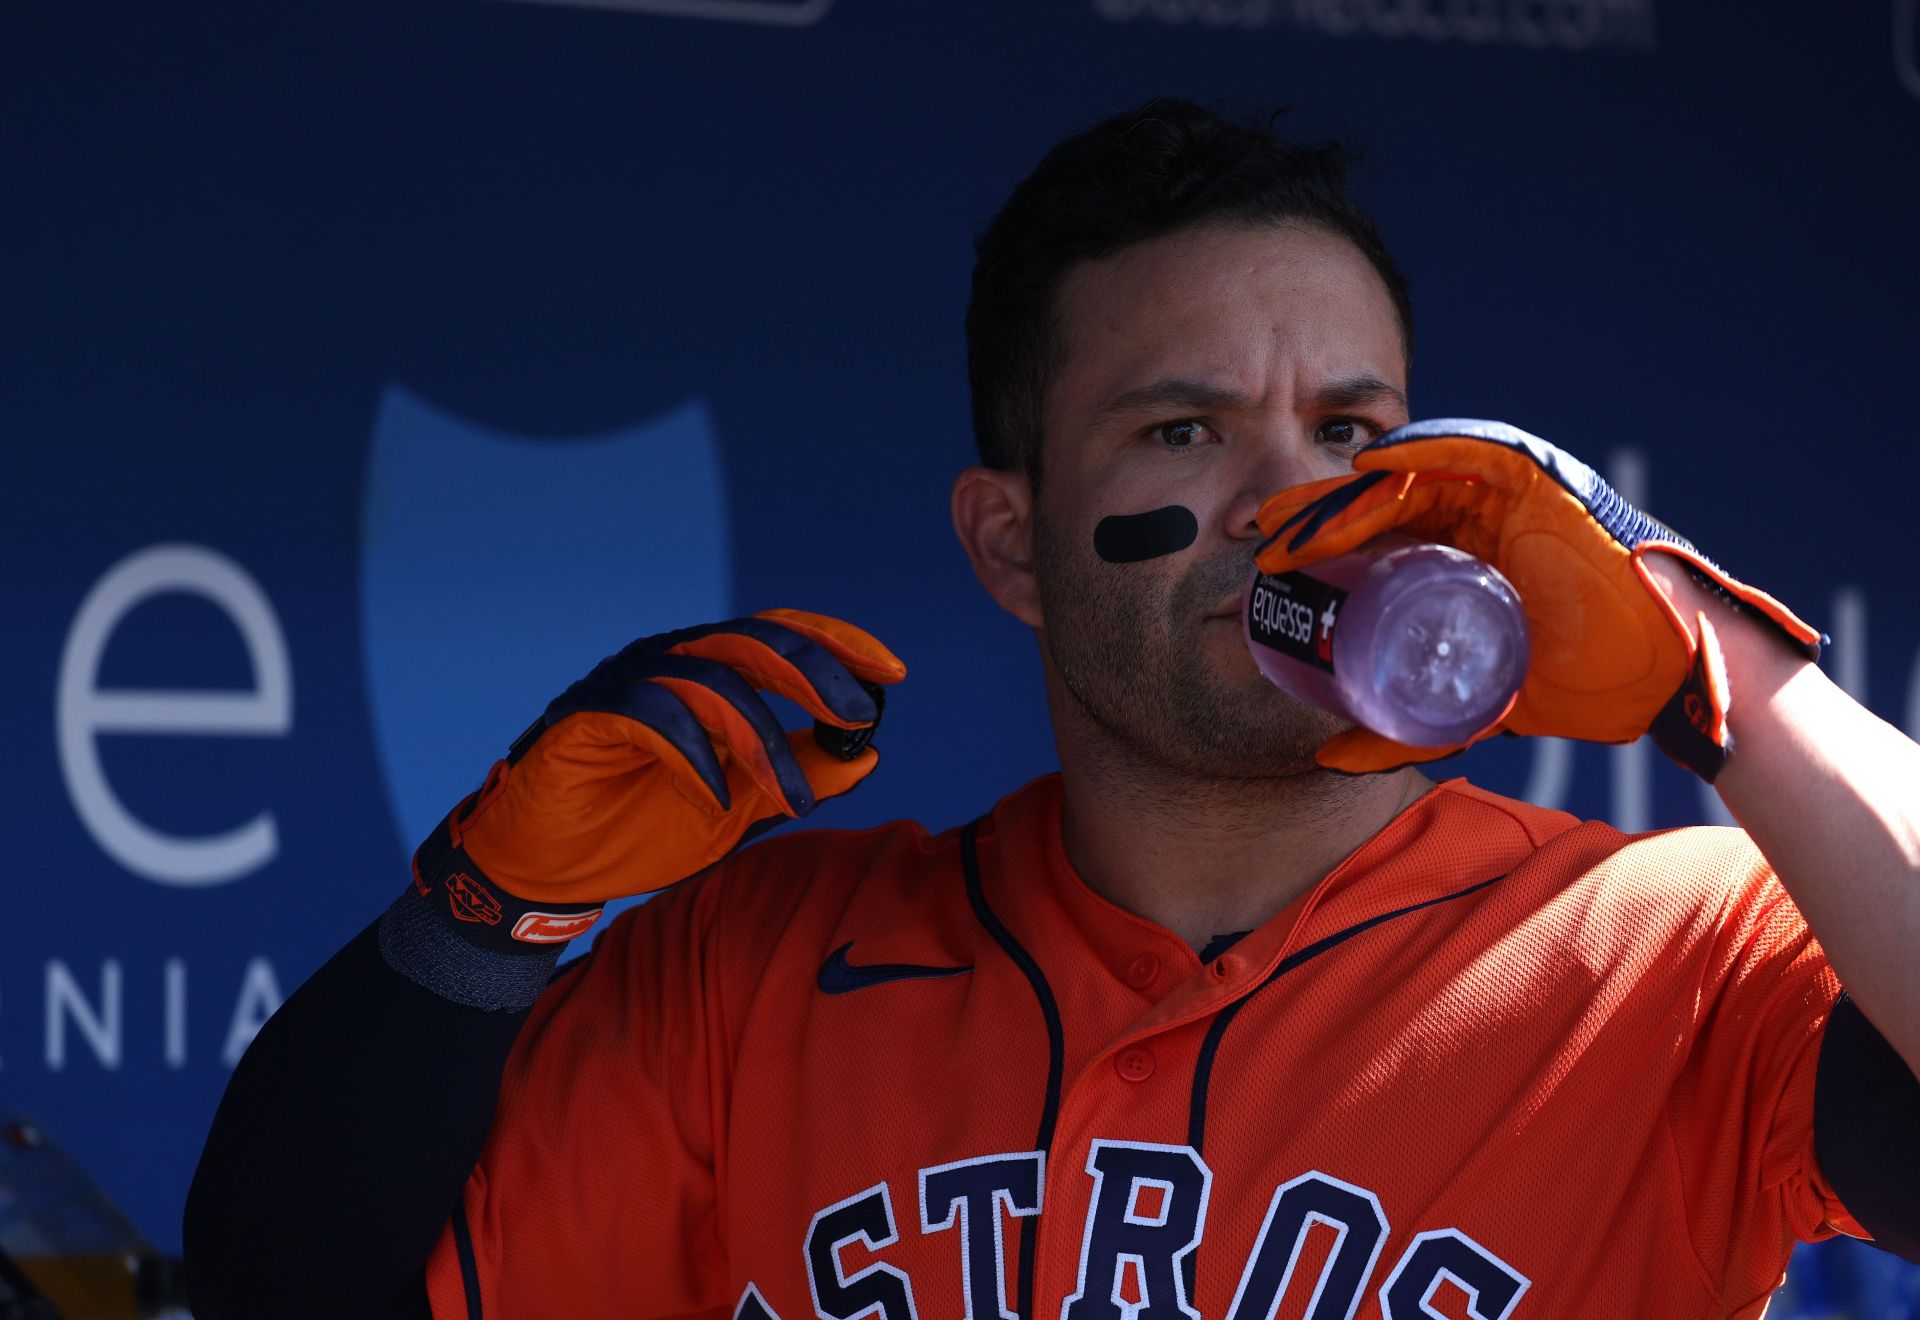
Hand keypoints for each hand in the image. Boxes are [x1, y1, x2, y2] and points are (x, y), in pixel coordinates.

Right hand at [411, 610, 904, 942]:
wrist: (548, 872)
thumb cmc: (638, 831)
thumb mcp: (740, 809)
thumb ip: (796, 778)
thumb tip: (866, 756)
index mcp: (705, 670)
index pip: (782, 636)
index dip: (839, 645)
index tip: (893, 673)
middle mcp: (668, 661)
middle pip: (756, 642)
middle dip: (817, 675)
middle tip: (858, 715)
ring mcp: (625, 681)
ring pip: (713, 682)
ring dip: (764, 740)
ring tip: (793, 798)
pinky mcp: (586, 713)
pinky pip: (654, 716)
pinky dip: (696, 758)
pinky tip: (716, 801)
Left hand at [1253, 419, 1818, 778]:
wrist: (1661, 675)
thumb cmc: (1581, 682)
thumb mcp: (1472, 708)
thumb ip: (1405, 730)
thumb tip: (1326, 757)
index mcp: (1461, 556)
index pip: (1374, 538)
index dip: (1318, 545)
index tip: (1266, 566)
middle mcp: (1478, 517)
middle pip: (1380, 503)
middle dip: (1317, 514)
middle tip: (1260, 531)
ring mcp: (1507, 495)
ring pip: (1410, 478)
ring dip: (1348, 492)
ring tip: (1296, 515)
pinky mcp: (1540, 480)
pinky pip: (1472, 452)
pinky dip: (1422, 449)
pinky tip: (1370, 464)